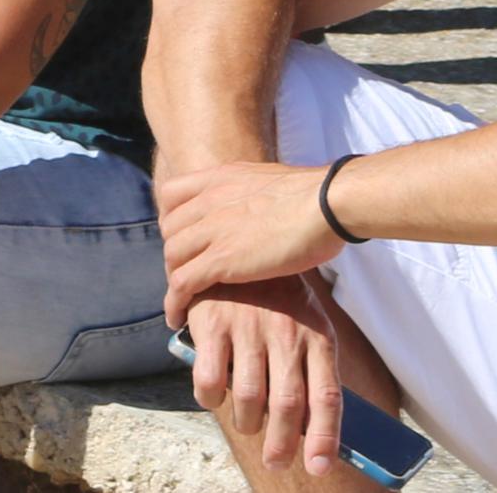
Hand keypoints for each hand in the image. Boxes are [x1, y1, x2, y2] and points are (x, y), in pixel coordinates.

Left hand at [158, 160, 343, 320]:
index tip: (184, 239)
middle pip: (169, 229)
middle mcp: (209, 200)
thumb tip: (260, 210)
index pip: (172, 195)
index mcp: (220, 178)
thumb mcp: (269, 183)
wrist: (328, 203)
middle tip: (188, 274)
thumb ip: (252, 195)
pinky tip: (177, 317)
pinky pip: (182, 282)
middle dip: (174, 254)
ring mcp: (212, 229)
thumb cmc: (316, 198)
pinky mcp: (221, 259)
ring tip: (182, 300)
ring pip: (172, 256)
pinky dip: (175, 301)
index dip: (172, 219)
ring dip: (173, 279)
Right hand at [182, 279, 351, 477]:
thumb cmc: (278, 298)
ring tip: (246, 424)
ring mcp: (248, 327)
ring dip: (246, 423)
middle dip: (280, 444)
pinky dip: (210, 398)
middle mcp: (285, 333)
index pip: (327, 397)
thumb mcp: (307, 324)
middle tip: (275, 462)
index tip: (318, 468)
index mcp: (316, 335)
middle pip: (287, 405)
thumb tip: (310, 427)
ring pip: (247, 399)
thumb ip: (310, 368)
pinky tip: (213, 396)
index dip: (324, 438)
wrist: (238, 240)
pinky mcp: (212, 323)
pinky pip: (209, 380)